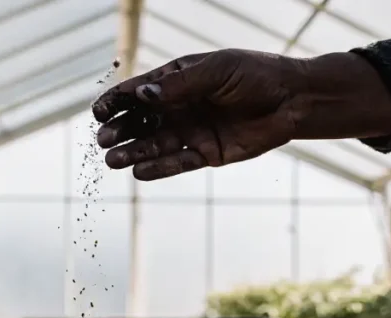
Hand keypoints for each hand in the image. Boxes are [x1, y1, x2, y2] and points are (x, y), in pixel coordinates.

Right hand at [92, 49, 390, 180]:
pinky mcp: (207, 154)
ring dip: (132, 152)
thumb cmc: (254, 75)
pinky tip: (139, 172)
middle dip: (120, 130)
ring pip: (154, 145)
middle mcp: (179, 107)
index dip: (115, 102)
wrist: (291, 100)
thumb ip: (179, 85)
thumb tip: (142, 95)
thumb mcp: (215, 72)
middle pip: (140, 121)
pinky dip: (158, 168)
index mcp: (177, 81)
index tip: (99, 112)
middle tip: (103, 139)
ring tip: (112, 160)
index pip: (137, 92)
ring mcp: (191, 131)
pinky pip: (178, 163)